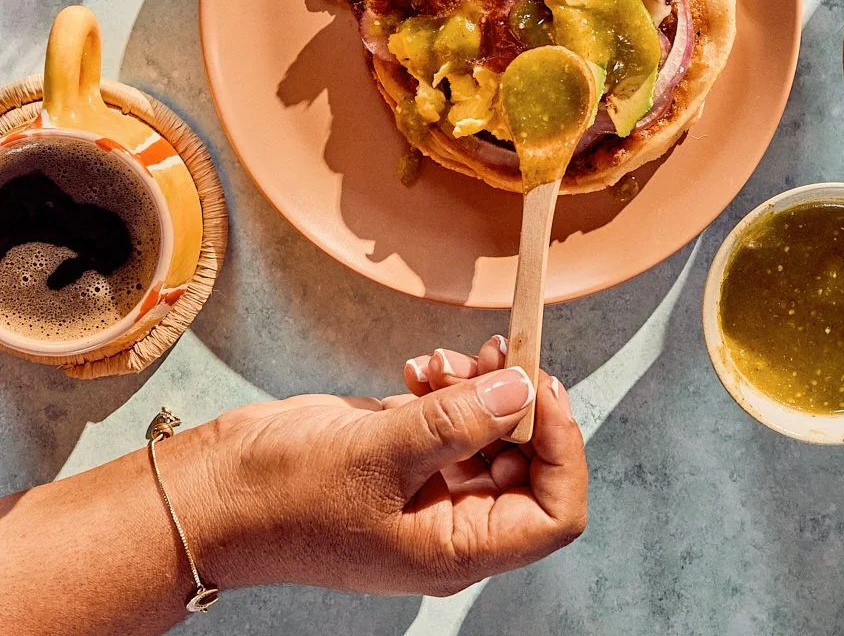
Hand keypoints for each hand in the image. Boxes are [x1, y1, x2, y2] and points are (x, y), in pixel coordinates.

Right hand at [170, 337, 586, 597]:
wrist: (220, 491)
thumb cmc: (287, 495)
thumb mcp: (378, 454)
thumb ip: (458, 421)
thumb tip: (525, 390)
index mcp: (457, 548)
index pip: (554, 512)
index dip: (562, 446)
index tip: (540, 385)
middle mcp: (454, 522)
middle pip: (530, 461)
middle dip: (517, 401)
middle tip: (491, 355)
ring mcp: (432, 487)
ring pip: (495, 429)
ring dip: (479, 384)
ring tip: (436, 364)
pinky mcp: (410, 453)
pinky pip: (458, 414)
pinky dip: (449, 384)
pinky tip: (416, 369)